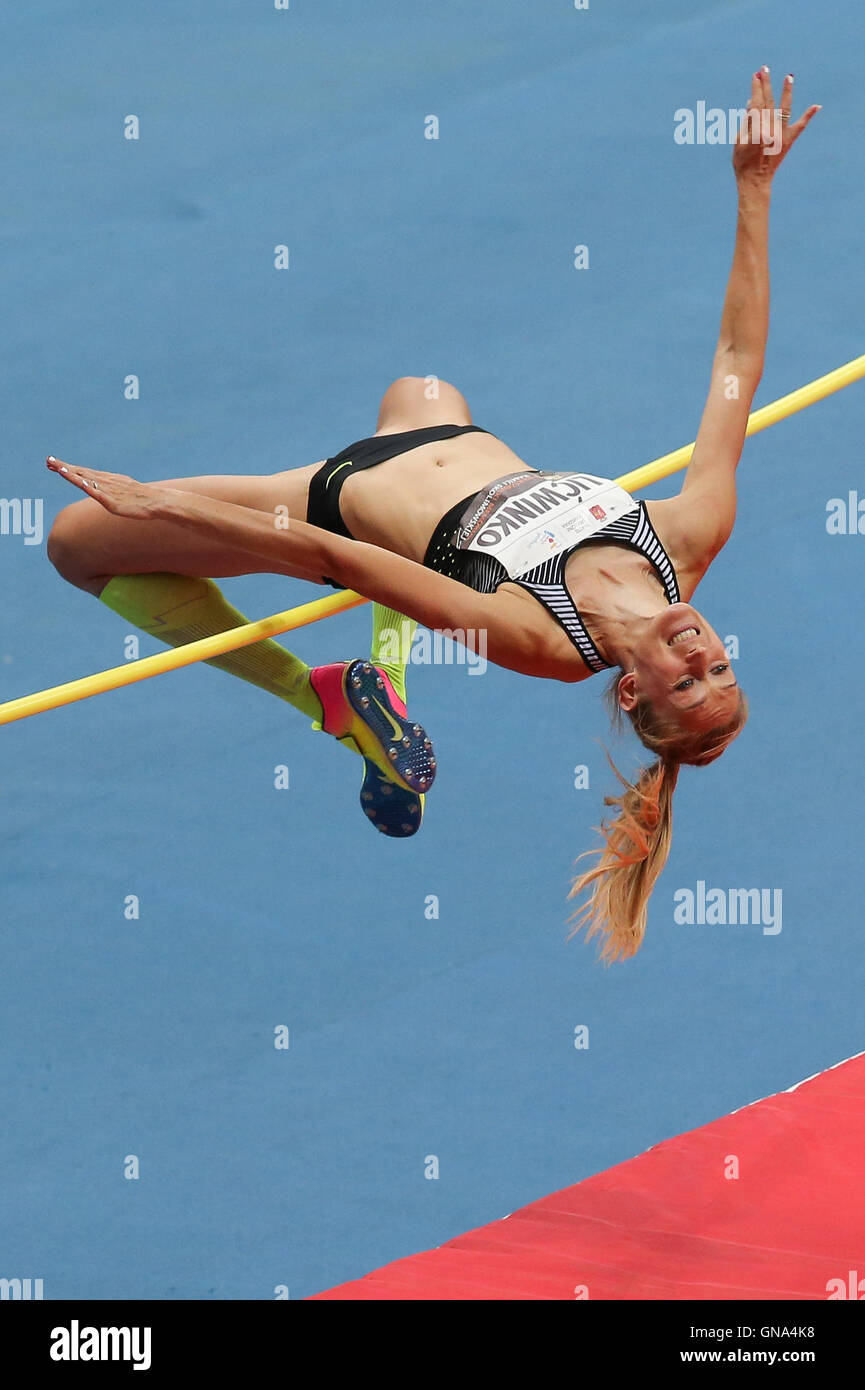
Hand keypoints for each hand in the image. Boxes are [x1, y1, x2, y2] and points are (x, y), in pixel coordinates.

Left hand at [46, 456, 175, 519]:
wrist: (158, 502)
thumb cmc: (143, 500)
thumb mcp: (125, 493)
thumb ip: (113, 491)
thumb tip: (106, 492)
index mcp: (108, 480)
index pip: (84, 472)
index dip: (69, 468)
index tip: (54, 464)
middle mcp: (106, 482)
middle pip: (81, 472)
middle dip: (64, 467)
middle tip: (48, 461)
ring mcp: (108, 490)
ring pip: (85, 479)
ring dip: (70, 473)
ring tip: (56, 467)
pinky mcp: (111, 501)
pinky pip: (95, 492)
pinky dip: (84, 484)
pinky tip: (76, 480)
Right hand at [733, 67, 818, 183]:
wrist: (755, 181)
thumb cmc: (742, 162)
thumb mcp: (739, 141)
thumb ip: (746, 121)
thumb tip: (751, 102)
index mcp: (755, 128)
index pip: (756, 102)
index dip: (756, 88)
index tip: (756, 75)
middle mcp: (769, 128)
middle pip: (769, 101)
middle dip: (766, 84)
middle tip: (764, 68)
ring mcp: (781, 134)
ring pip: (784, 108)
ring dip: (787, 92)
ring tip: (789, 77)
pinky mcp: (788, 141)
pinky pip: (800, 127)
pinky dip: (808, 116)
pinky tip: (817, 106)